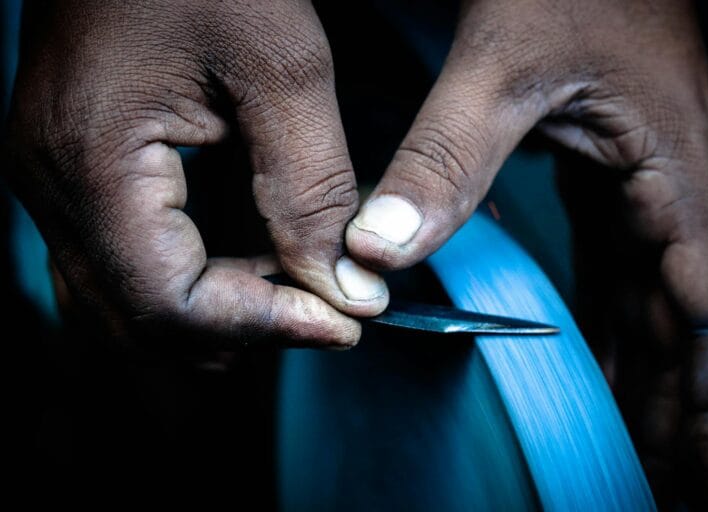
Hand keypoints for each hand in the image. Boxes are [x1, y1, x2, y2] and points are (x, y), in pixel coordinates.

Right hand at [5, 0, 389, 348]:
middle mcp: (51, 186)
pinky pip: (122, 267)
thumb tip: (344, 291)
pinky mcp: (74, 174)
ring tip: (297, 289)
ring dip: (217, 319)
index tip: (345, 321)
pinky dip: (192, 287)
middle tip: (328, 306)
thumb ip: (313, 189)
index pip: (169, 304)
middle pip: (140, 323)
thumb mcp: (284, 68)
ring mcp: (52, 183)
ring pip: (126, 308)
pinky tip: (252, 265)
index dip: (264, 327)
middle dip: (243, 331)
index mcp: (94, 160)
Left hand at [345, 0, 707, 503]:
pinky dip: (615, 317)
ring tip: (630, 436)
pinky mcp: (615, 166)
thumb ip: (443, 157)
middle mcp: (674, 183)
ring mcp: (648, 178)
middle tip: (658, 481)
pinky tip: (598, 350)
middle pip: (695, 322)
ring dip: (651, 369)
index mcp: (674, 168)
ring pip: (660, 296)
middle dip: (684, 406)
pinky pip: (623, 261)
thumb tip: (379, 250)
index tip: (702, 475)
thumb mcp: (501, 62)